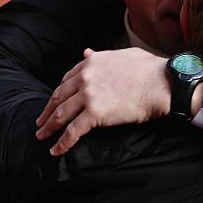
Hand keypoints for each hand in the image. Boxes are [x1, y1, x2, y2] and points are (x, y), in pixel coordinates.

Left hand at [35, 47, 170, 155]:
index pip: (67, 79)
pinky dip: (62, 143)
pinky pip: (73, 131)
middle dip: (48, 110)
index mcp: (91, 63)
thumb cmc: (149, 69)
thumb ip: (101, 56)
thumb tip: (87, 52)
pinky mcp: (94, 114)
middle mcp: (85, 77)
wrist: (162, 83)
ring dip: (49, 127)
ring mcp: (88, 96)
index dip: (59, 92)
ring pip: (61, 114)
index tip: (55, 101)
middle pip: (59, 96)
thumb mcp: (122, 55)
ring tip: (42, 135)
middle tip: (41, 121)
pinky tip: (56, 150)